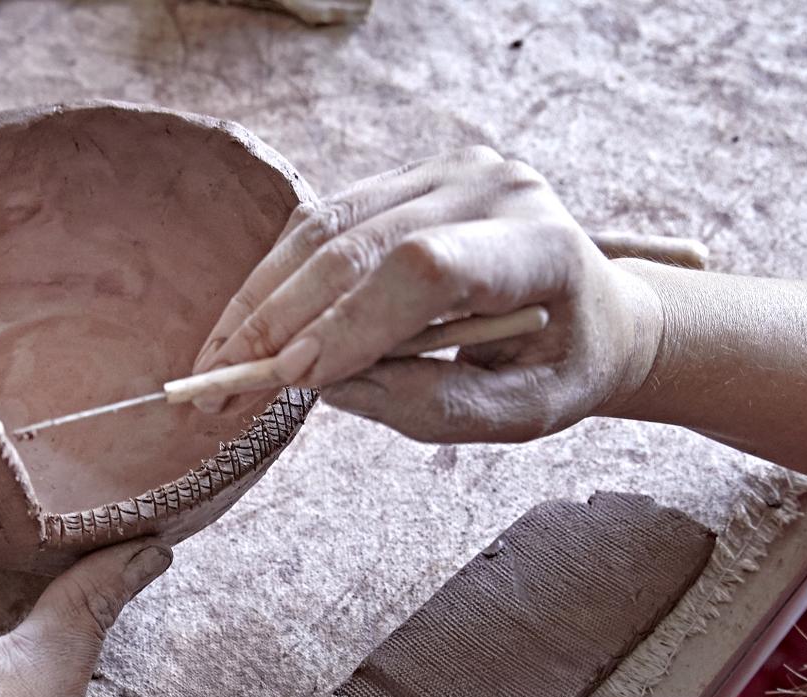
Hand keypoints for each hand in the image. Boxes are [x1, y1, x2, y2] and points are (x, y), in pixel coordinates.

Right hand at [191, 146, 665, 442]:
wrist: (592, 309)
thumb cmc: (562, 366)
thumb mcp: (521, 413)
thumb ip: (434, 404)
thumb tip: (326, 385)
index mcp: (539, 246)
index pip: (428, 267)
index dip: (353, 319)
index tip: (294, 377)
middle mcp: (489, 188)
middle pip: (360, 246)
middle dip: (280, 322)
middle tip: (217, 387)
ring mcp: (442, 172)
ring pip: (325, 229)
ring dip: (261, 301)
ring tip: (213, 365)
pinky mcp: (403, 179)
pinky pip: (321, 224)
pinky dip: (275, 279)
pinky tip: (243, 329)